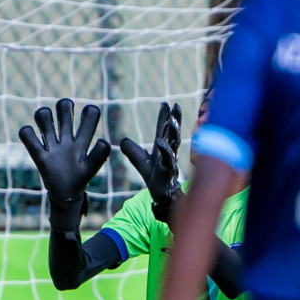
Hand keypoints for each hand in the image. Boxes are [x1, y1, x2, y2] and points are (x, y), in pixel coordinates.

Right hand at [17, 98, 110, 231]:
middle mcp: (66, 138)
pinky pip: (27, 136)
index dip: (89, 111)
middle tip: (65, 115)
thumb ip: (99, 155)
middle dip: (64, 106)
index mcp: (82, 140)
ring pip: (44, 117)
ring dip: (43, 116)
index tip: (88, 114)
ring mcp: (51, 145)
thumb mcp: (91, 168)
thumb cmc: (80, 180)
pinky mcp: (39, 155)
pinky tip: (32, 140)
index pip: (89, 116)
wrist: (65, 195)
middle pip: (63, 108)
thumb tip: (102, 140)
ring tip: (47, 130)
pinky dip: (27, 133)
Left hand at [119, 102, 182, 223]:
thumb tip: (122, 140)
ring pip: (173, 143)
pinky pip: (168, 159)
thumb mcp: (140, 161)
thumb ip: (133, 150)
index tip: (166, 104)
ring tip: (172, 120)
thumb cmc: (155, 177)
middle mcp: (168, 151)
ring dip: (173, 132)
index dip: (164, 117)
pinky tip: (162, 142)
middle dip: (175, 119)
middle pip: (172, 132)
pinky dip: (165, 150)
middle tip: (176, 106)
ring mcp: (170, 160)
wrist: (162, 195)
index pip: (163, 129)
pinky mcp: (168, 170)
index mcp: (162, 148)